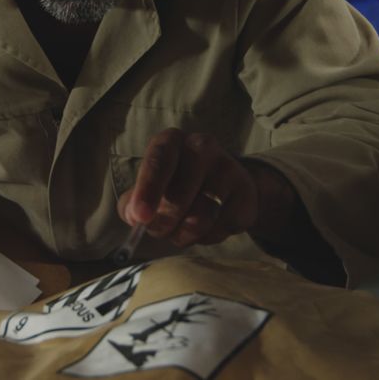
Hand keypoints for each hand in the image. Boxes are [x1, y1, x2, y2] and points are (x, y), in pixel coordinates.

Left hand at [117, 128, 260, 246]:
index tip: (140, 217)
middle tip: (160, 231)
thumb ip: (132, 204)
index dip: (148, 190)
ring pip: (201, 216)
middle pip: (179, 195)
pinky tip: (207, 228)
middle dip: (164, 223)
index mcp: (170, 141)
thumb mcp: (148, 189)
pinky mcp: (246, 191)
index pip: (158, 160)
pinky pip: (222, 227)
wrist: (225, 188)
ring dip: (185, 234)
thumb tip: (134, 216)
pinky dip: (209, 237)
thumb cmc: (176, 187)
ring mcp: (227, 166)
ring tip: (182, 230)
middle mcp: (200, 146)